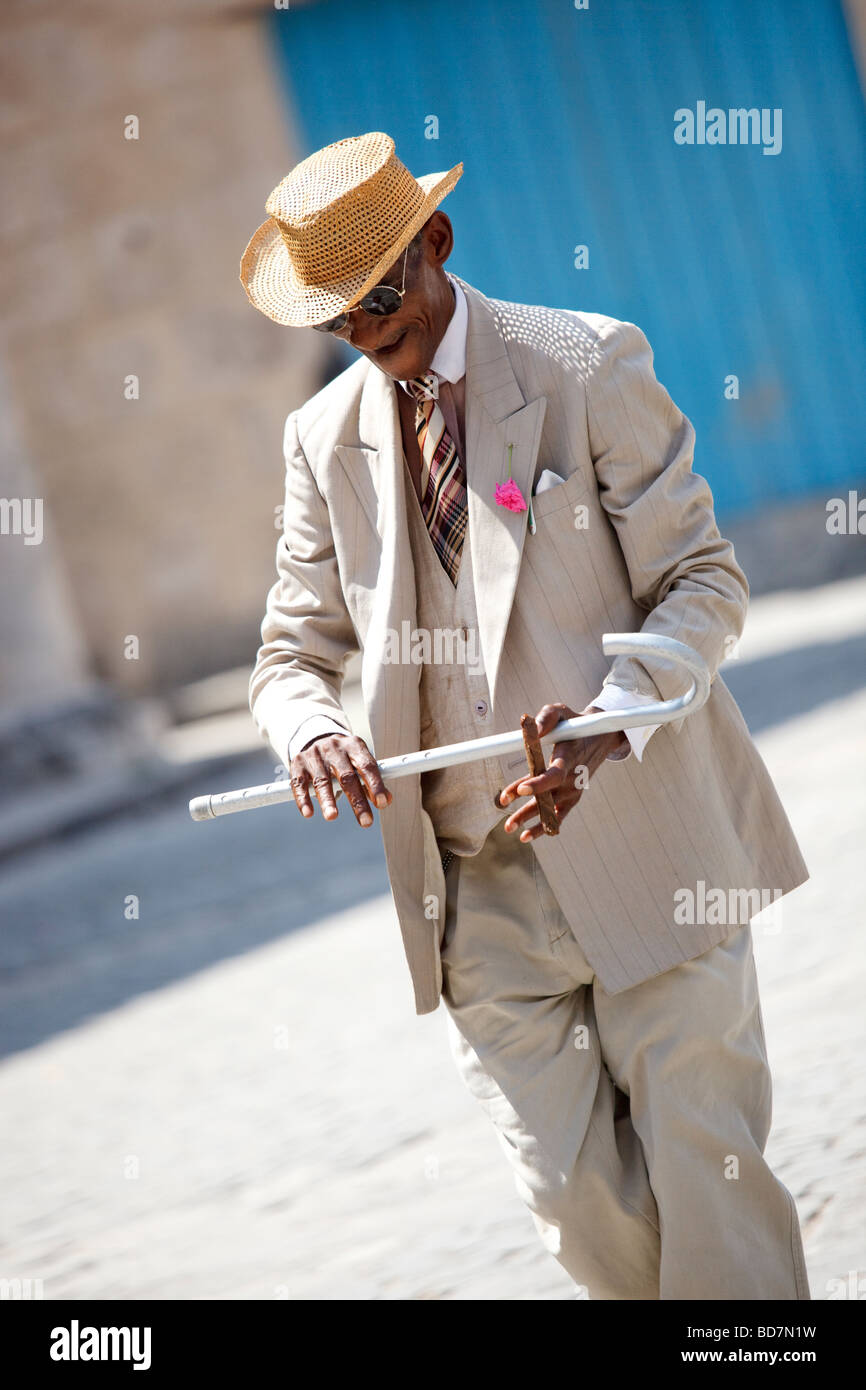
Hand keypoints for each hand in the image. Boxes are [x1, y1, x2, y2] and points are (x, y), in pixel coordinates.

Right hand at [290, 733, 391, 827]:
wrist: (316, 737)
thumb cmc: (345, 757)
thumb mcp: (359, 762)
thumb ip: (370, 781)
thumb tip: (386, 800)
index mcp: (354, 746)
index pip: (367, 766)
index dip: (375, 785)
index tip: (382, 803)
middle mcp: (334, 748)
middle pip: (346, 776)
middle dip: (357, 801)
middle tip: (366, 821)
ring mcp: (314, 755)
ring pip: (322, 780)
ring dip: (327, 800)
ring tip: (332, 817)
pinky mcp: (298, 764)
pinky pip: (299, 783)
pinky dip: (303, 799)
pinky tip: (308, 813)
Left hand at [498, 703, 627, 841]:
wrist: (599, 738)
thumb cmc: (574, 723)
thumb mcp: (561, 711)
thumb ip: (545, 717)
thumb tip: (529, 725)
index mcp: (569, 757)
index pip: (554, 774)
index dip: (538, 784)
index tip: (521, 790)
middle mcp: (572, 778)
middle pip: (546, 796)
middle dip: (525, 807)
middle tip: (505, 814)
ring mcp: (572, 790)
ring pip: (549, 808)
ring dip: (529, 819)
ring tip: (509, 828)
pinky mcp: (572, 798)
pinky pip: (558, 816)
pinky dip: (544, 827)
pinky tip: (526, 836)